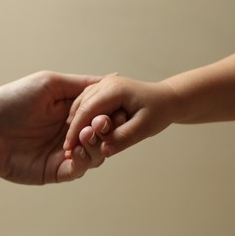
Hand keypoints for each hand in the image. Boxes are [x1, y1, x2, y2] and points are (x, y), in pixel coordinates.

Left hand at [0, 71, 103, 184]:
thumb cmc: (11, 101)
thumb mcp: (49, 83)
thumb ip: (81, 85)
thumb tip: (113, 77)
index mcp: (73, 110)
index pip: (103, 112)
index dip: (114, 111)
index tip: (118, 109)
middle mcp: (72, 131)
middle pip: (104, 134)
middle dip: (107, 129)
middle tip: (101, 123)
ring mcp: (65, 152)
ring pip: (96, 153)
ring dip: (96, 144)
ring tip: (86, 134)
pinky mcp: (56, 170)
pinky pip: (79, 169)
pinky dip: (83, 161)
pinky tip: (74, 151)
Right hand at [64, 75, 178, 156]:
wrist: (167, 99)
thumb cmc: (159, 111)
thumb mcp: (144, 128)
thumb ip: (124, 138)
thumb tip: (104, 151)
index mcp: (114, 90)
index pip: (87, 111)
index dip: (76, 131)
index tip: (68, 149)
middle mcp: (106, 84)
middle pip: (80, 106)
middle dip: (72, 128)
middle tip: (67, 149)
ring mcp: (104, 84)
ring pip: (80, 102)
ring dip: (74, 121)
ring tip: (72, 141)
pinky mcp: (103, 89)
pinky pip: (85, 101)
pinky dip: (80, 114)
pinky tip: (79, 129)